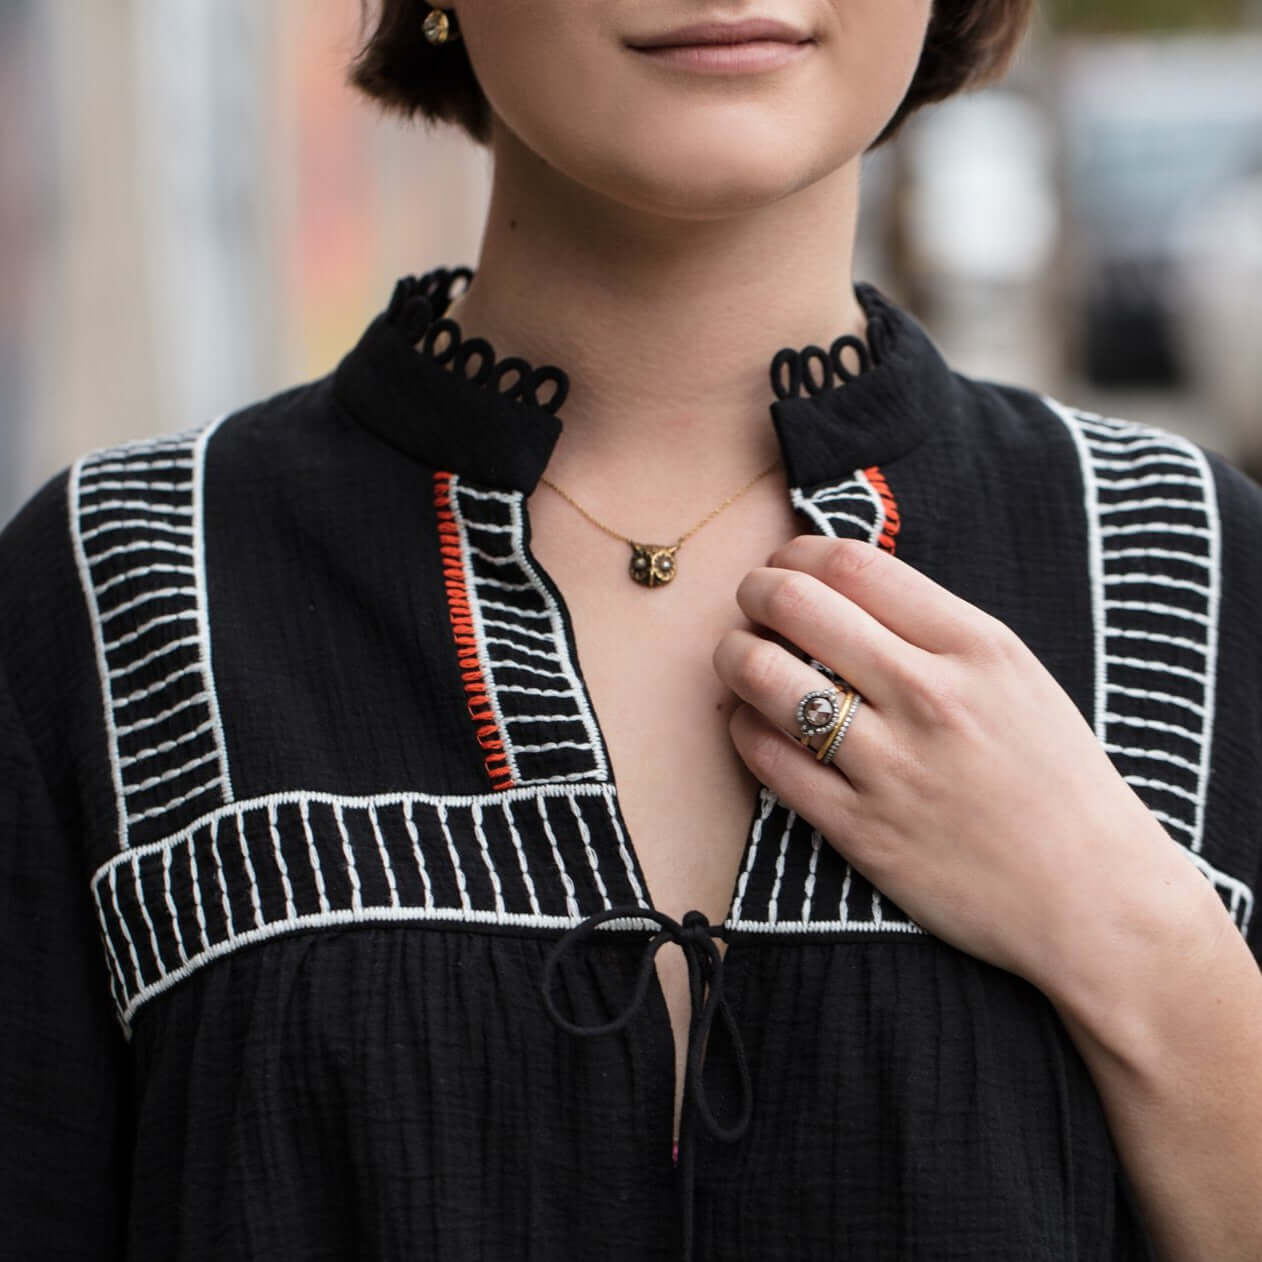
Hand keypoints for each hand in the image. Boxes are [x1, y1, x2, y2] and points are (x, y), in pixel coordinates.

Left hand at [712, 535, 1208, 1001]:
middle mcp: (929, 695)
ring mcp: (890, 765)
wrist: (1095, 899)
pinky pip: (766, 758)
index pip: (852, 564)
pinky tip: (753, 723)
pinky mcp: (860, 830)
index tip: (785, 564)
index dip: (797, 553)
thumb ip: (936, 631)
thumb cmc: (1058, 782)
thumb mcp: (1017, 678)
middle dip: (754, 593)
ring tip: (738, 660)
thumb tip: (843, 589)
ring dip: (733, 657)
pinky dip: (744, 729)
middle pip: (795, 604)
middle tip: (752, 605)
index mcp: (975, 646)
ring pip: (763, 677)